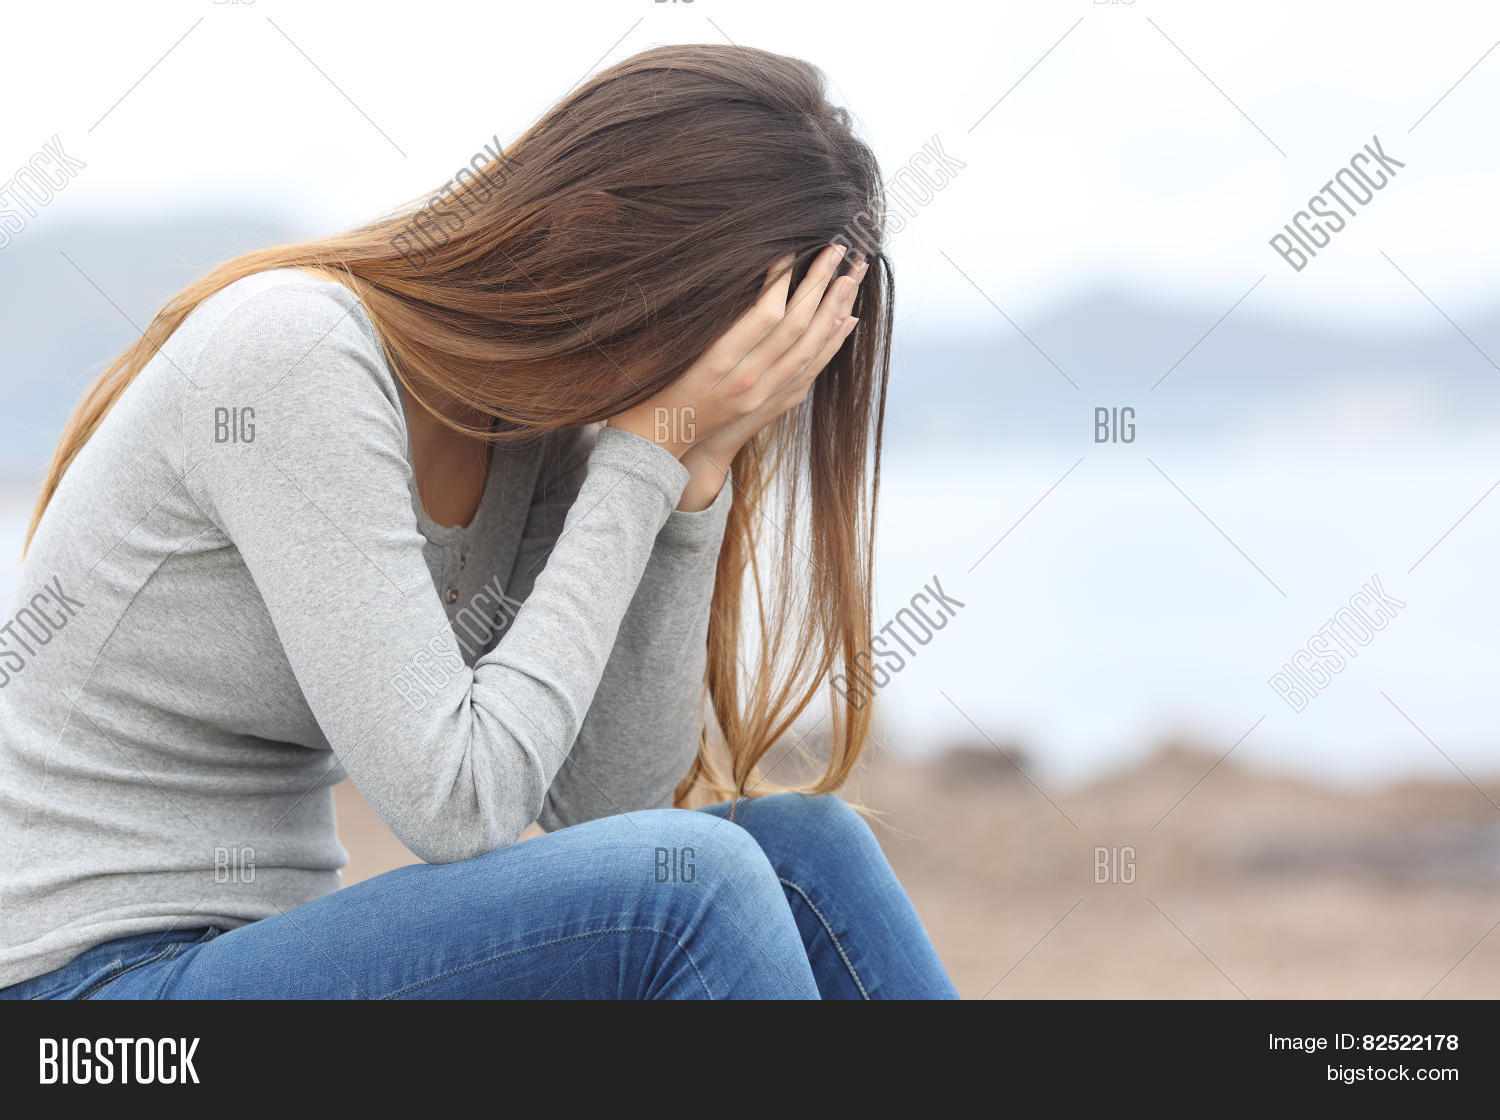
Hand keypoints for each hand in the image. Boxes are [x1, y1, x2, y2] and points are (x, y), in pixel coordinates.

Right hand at [608, 244, 864, 496]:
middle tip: (838, 249)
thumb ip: (692, 318)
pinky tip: (848, 320)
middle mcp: (747, 382)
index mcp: (718, 364)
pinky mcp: (771, 405)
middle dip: (819, 286)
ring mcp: (763, 397)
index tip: (793, 246)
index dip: (783, 279)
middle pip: (796, 328)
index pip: (765, 315)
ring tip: (853, 275)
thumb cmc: (651, 389)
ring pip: (810, 349)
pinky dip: (831, 343)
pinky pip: (810, 370)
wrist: (658, 443)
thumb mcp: (661, 348)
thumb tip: (722, 272)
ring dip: (835, 310)